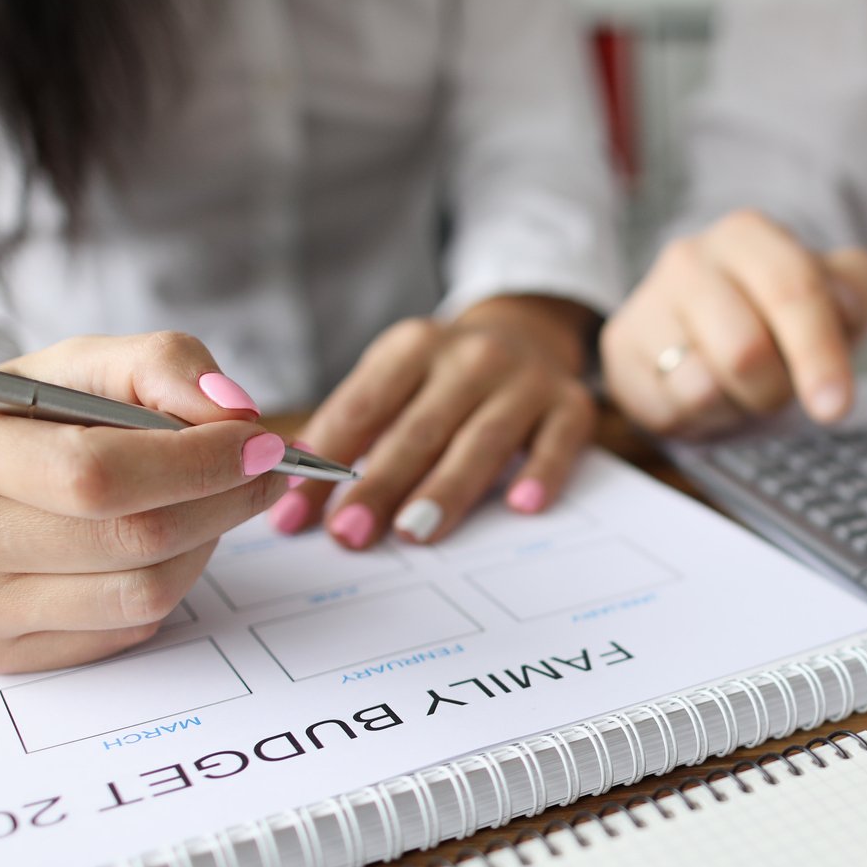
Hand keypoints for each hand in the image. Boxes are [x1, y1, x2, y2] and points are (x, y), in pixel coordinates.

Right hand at [0, 332, 287, 672]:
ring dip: (204, 544)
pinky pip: (127, 629)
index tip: (258, 443)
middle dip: (222, 500)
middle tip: (262, 472)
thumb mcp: (84, 365)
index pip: (95, 473)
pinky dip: (168, 583)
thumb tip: (231, 409)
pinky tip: (159, 546)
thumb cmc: (28, 419)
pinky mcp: (0, 652)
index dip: (196, 460)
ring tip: (209, 504)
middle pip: (132, 537)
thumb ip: (161, 365)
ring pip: (143, 593)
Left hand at [269, 297, 597, 548]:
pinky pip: (556, 443)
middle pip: (419, 430)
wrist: (528, 332)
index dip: (325, 463)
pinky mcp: (570, 405)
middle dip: (380, 485)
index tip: (296, 517)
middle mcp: (471, 356)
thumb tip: (296, 511)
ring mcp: (525, 380)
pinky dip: (540, 472)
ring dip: (447, 488)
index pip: (361, 409)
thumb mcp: (396, 380)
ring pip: (481, 440)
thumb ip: (353, 434)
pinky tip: (522, 506)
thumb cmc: (444, 378)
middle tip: (350, 534)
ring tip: (414, 532)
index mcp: (412, 347)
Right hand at [601, 209, 866, 436]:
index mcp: (748, 235)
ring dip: (736, 406)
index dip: (819, 355)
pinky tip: (705, 396)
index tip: (835, 407)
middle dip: (774, 389)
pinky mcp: (621, 351)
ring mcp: (647, 303)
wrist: (716, 329)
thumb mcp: (836, 293)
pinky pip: (668, 409)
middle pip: (746, 352)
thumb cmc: (783, 316)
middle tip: (778, 387)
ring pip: (703, 386)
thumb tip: (842, 306)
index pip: (792, 292)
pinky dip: (699, 418)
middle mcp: (689, 258)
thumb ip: (854, 289)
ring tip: (738, 387)